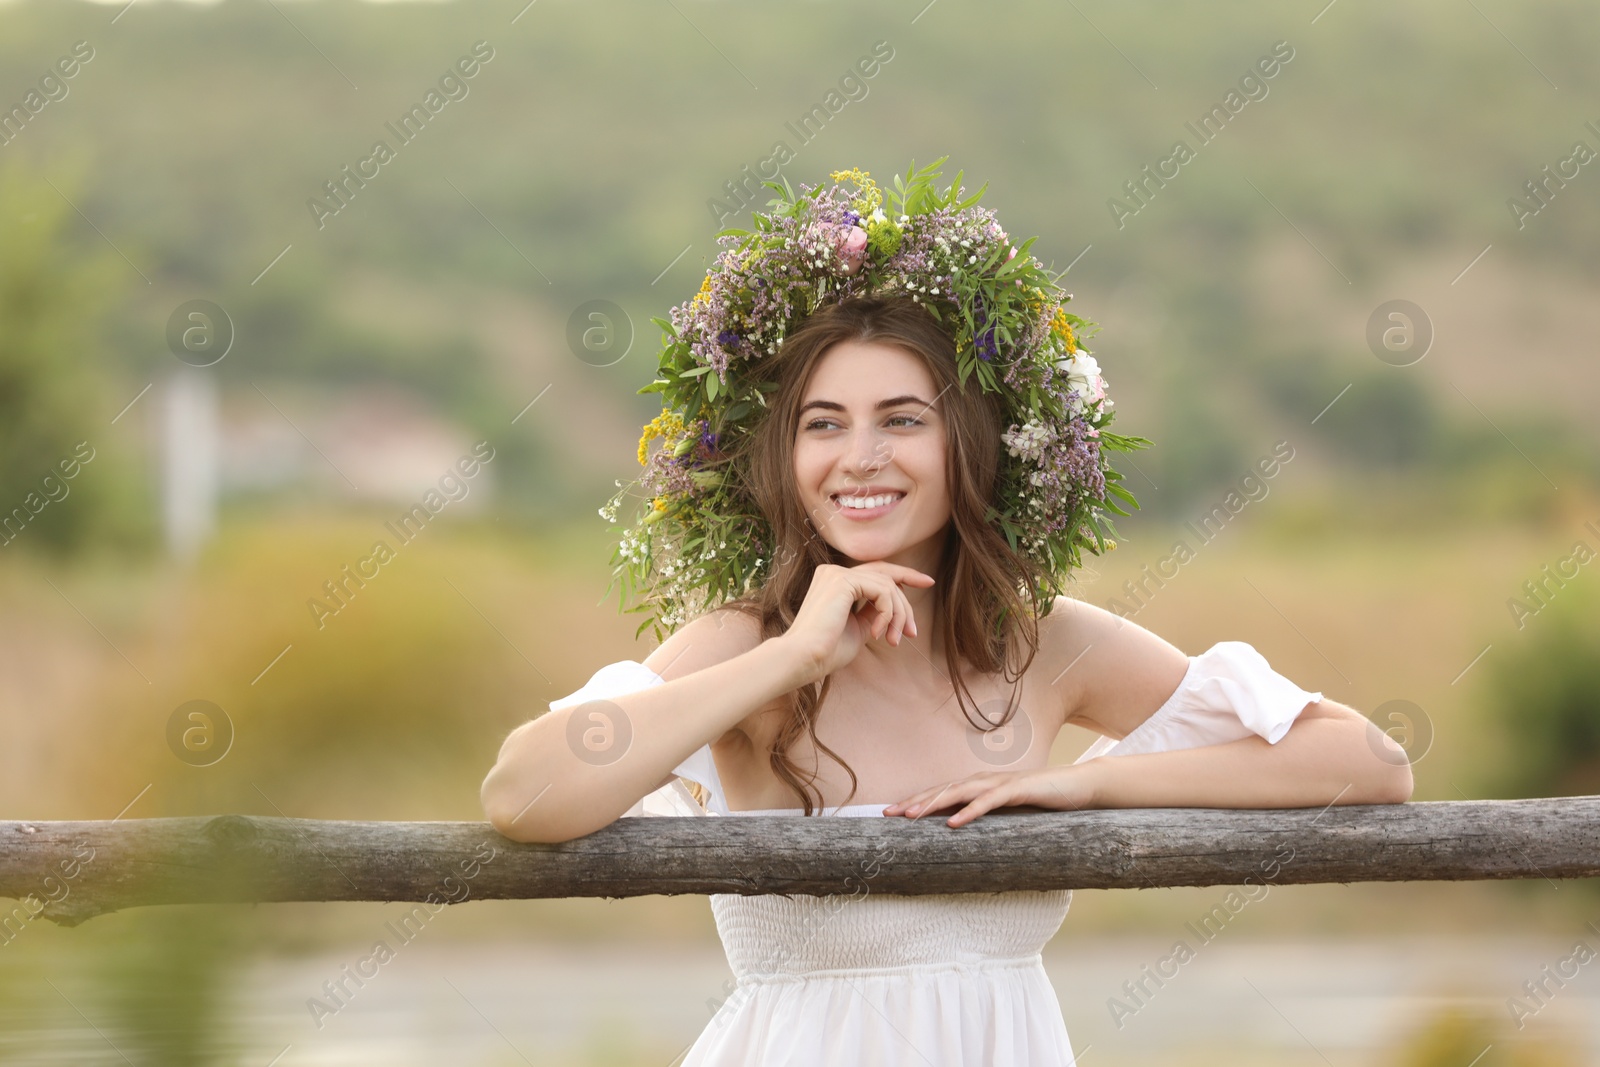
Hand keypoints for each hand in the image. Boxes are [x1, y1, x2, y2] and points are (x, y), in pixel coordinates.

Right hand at [780, 561, 935, 683]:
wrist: (804, 659)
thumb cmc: (827, 651)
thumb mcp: (859, 627)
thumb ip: (873, 612)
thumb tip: (894, 606)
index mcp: (835, 581)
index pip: (877, 571)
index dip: (905, 574)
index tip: (928, 582)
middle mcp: (834, 572)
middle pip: (886, 576)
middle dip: (905, 604)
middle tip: (913, 633)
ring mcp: (837, 574)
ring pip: (888, 585)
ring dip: (898, 616)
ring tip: (894, 640)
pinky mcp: (842, 581)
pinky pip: (882, 591)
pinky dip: (887, 614)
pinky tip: (877, 633)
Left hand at [883, 763, 1098, 827]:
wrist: (1079, 787)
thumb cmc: (1043, 801)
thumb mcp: (1010, 813)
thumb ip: (989, 819)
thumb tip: (964, 836)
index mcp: (981, 786)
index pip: (942, 793)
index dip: (917, 801)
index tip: (891, 814)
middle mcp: (986, 780)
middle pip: (943, 789)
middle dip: (916, 801)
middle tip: (889, 814)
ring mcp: (1002, 782)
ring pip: (961, 791)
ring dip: (935, 803)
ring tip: (913, 816)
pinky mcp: (1019, 789)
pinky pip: (990, 800)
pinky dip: (971, 810)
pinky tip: (955, 823)